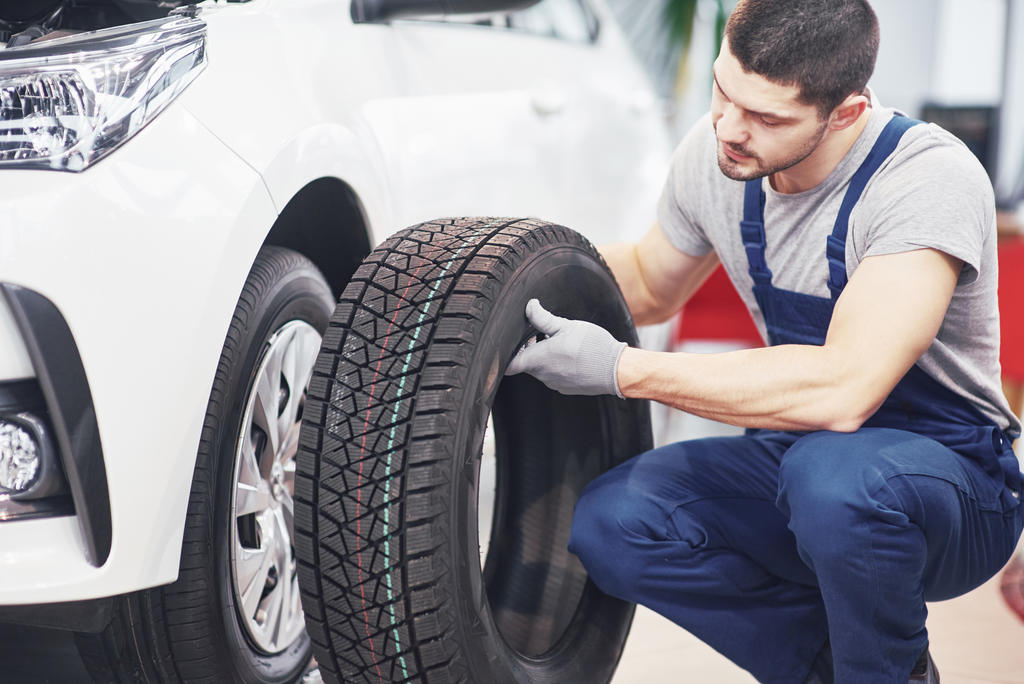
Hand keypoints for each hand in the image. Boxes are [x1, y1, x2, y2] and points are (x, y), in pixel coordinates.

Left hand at [506, 299, 626, 397]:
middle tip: (537, 335)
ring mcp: (554, 384)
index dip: (506, 353)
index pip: (508, 364)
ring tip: (556, 342)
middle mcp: (543, 375)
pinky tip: (569, 355)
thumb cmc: (592, 347)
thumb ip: (543, 318)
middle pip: (525, 364)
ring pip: (540, 370)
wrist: (617, 370)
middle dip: (528, 350)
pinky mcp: (565, 388)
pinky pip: (553, 376)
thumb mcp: (566, 326)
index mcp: (538, 360)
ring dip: (542, 357)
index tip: (514, 341)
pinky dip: (555, 366)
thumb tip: (529, 306)